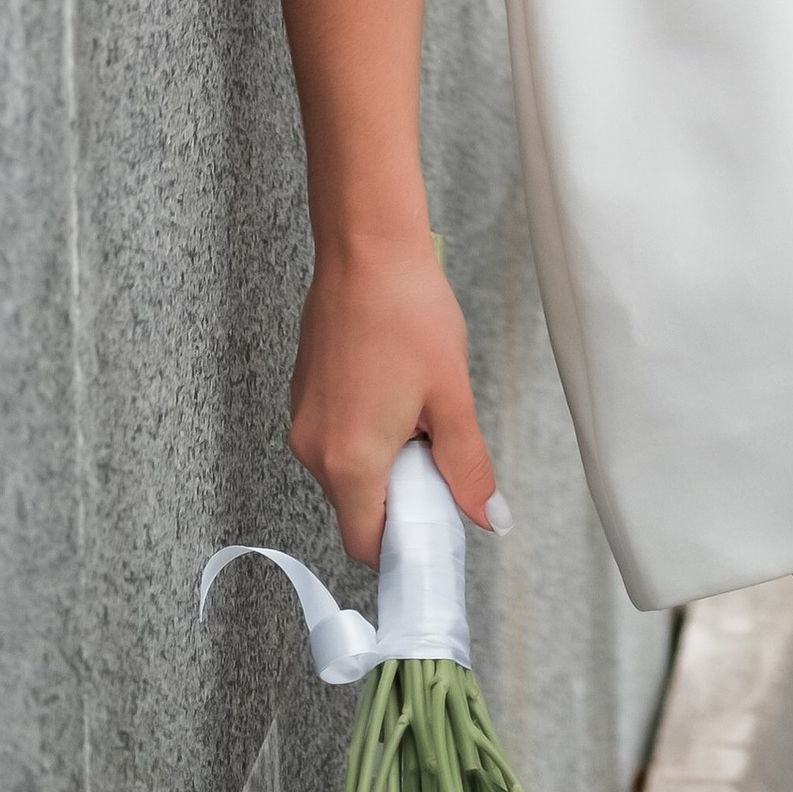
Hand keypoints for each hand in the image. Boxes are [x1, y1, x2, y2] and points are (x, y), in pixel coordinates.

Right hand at [289, 232, 505, 564]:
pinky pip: (336, 437)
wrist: (366, 247)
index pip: (368, 543)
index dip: (407, 542)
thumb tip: (489, 518)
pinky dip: (367, 431)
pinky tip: (396, 387)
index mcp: (350, 463)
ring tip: (420, 406)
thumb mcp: (451, 397)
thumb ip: (468, 467)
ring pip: (348, 470)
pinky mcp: (303, 394)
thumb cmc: (408, 314)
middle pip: (358, 507)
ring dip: (386, 458)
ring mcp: (304, 420)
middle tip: (440, 449)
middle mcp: (315, 450)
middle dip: (402, 492)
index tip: (441, 520)